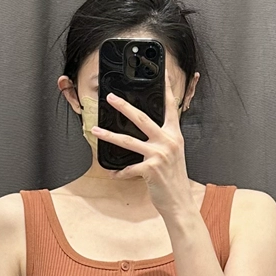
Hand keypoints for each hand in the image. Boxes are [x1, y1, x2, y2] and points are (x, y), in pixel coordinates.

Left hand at [90, 69, 191, 219]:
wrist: (179, 202)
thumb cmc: (174, 179)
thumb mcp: (173, 154)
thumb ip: (163, 139)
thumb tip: (148, 130)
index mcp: (174, 135)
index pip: (170, 107)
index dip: (166, 89)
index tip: (163, 73)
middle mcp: (168, 141)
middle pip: (142, 118)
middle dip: (124, 106)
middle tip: (110, 98)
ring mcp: (159, 155)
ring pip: (129, 140)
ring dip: (109, 135)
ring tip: (96, 130)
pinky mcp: (150, 169)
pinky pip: (128, 168)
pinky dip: (120, 172)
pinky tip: (113, 173)